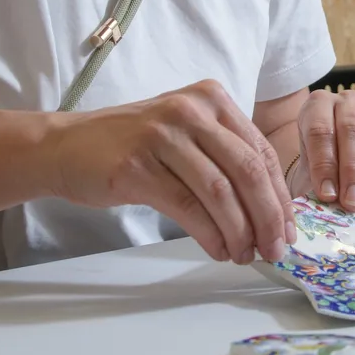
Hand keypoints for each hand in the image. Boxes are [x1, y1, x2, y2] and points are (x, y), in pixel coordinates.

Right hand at [47, 79, 294, 265]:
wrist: (66, 147)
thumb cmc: (132, 147)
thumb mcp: (185, 135)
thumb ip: (225, 158)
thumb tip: (269, 211)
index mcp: (211, 98)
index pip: (261, 150)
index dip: (279, 196)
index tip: (288, 229)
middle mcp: (190, 110)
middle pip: (248, 170)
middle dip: (269, 217)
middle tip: (275, 250)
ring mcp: (162, 135)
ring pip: (220, 191)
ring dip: (240, 232)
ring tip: (244, 255)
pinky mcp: (137, 166)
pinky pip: (187, 207)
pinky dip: (210, 234)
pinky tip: (218, 250)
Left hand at [291, 88, 354, 212]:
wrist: (330, 165)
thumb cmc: (315, 168)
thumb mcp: (303, 171)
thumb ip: (309, 185)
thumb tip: (320, 207)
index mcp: (317, 106)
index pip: (320, 130)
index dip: (324, 164)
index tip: (327, 194)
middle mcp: (348, 103)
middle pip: (353, 131)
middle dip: (353, 170)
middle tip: (352, 202)